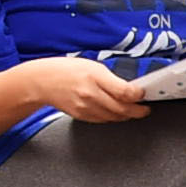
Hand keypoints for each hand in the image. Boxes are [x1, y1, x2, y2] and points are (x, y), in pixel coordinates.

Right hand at [23, 55, 151, 122]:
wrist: (41, 81)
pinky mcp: (81, 116)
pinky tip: (116, 112)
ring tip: (132, 110)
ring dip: (126, 115)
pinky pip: (103, 120)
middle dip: (138, 111)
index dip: (138, 96)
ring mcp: (85, 107)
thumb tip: (132, 89)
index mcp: (94, 76)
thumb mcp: (93, 66)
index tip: (144, 95)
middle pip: (122, 109)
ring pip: (114, 117)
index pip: (124, 92)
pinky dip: (112, 117)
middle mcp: (90, 93)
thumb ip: (112, 78)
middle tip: (145, 109)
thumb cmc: (67, 70)